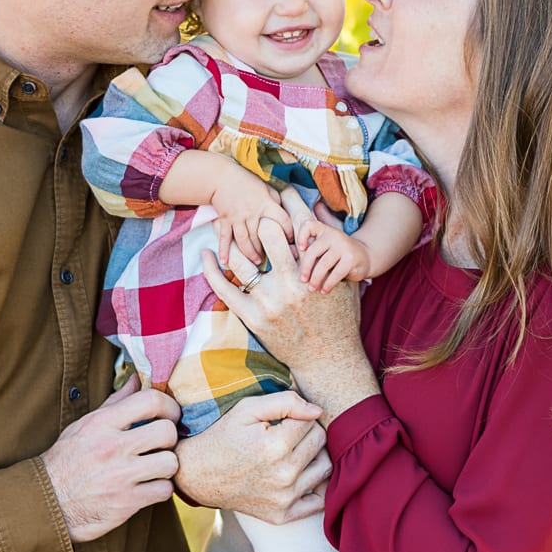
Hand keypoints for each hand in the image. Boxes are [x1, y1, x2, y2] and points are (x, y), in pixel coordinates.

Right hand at [41, 376, 181, 542]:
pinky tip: (148, 486)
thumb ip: (115, 403)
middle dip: (170, 438)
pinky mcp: (127, 503)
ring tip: (154, 467)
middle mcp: (112, 447)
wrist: (47, 503)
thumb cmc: (67, 461)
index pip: (150, 400)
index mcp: (102, 423)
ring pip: (170, 463)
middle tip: (161, 444)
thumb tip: (137, 379)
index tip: (170, 414)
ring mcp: (121, 476)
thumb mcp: (85, 425)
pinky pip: (164, 490)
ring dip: (166, 466)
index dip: (169, 406)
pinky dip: (160, 489)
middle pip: (167, 432)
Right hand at [174, 392, 330, 523]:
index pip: (311, 421)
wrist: (198, 475)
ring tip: (291, 451)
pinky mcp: (282, 515)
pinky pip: (319, 500)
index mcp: (274, 446)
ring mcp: (284, 498)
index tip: (280, 420)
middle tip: (285, 434)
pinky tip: (298, 474)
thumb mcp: (247, 408)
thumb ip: (286, 401)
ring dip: (312, 456)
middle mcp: (283, 475)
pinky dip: (314, 485)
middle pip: (320, 442)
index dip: (296, 416)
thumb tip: (318, 410)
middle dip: (306, 432)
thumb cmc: (224, 436)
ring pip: (324, 467)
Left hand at [202, 220, 378, 422]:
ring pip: (242, 259)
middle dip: (258, 217)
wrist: (329, 360)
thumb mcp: (345, 281)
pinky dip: (212, 270)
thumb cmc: (339, 318)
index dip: (288, 201)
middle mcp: (292, 280)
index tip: (278, 191)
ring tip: (220, 225)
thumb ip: (331, 251)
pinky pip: (226, 289)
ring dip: (231, 239)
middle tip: (248, 207)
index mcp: (315, 268)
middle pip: (267, 232)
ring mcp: (271, 301)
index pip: (298, 221)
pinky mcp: (254, 318)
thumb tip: (320, 211)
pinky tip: (207, 255)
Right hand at [209, 168, 293, 266]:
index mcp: (266, 203)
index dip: (289, 232)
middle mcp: (252, 212)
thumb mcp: (266, 186)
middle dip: (269, 249)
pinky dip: (224, 250)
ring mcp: (237, 218)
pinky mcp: (225, 221)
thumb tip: (285, 214)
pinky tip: (225, 262)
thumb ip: (276, 200)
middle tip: (275, 260)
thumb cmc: (246, 181)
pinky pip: (225, 238)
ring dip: (251, 253)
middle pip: (262, 236)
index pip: (282, 220)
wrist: (220, 177)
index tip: (292, 241)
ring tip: (257, 262)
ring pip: (245, 240)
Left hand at [297, 222, 371, 291]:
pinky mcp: (351, 259)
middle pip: (313, 251)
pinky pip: (335, 274)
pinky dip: (328, 284)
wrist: (366, 257)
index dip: (301, 236)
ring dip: (316, 279)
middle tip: (303, 280)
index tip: (301, 249)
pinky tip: (324, 290)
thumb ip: (311, 250)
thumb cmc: (339, 255)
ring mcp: (343, 246)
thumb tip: (290, 254)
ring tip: (312, 288)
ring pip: (323, 264)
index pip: (309, 225)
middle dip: (306, 268)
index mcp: (325, 230)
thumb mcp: (326, 248)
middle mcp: (334, 235)